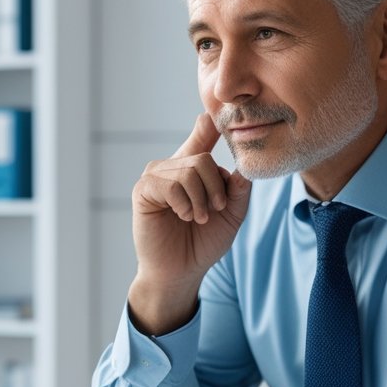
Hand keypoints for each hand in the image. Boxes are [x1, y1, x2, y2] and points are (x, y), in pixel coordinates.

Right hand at [128, 113, 251, 333]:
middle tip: (213, 210)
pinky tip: (183, 216)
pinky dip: (184, 203)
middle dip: (216, 188)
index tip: (210, 115)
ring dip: (201, 200)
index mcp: (192, 169)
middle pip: (202, 159)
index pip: (201, 138)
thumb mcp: (231, 215)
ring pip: (188, 170)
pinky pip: (171, 184)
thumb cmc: (203, 243)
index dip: (207, 126)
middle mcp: (172, 168)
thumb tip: (242, 169)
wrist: (181, 271)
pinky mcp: (143, 191)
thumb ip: (238, 191)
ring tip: (197, 218)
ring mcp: (155, 177)